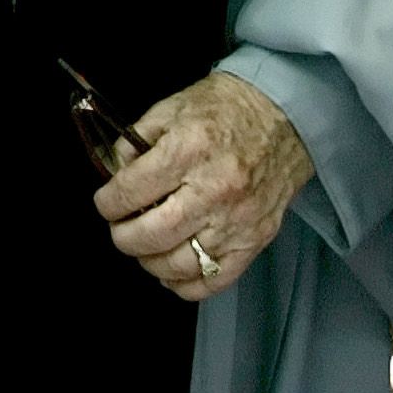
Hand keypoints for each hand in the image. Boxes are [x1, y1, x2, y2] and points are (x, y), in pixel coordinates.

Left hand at [91, 69, 312, 300]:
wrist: (286, 115)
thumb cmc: (225, 109)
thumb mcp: (170, 108)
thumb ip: (134, 143)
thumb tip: (114, 177)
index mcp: (187, 151)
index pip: (128, 193)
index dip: (107, 202)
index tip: (107, 202)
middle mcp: (213, 190)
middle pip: (150, 236)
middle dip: (123, 237)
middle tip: (122, 227)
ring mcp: (237, 220)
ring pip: (178, 265)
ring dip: (150, 261)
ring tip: (147, 245)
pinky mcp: (255, 240)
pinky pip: (213, 280)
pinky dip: (185, 284)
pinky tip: (172, 268)